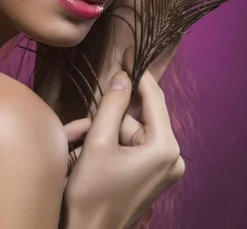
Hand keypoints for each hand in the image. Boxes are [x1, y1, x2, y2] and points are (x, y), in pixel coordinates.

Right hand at [63, 67, 184, 228]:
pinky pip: (129, 147)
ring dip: (100, 134)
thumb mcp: (99, 142)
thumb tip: (123, 75)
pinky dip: (106, 146)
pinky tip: (84, 154)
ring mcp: (162, 169)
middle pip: (135, 119)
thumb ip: (113, 105)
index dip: (139, 74)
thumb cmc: (93, 194)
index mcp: (165, 148)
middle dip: (106, 120)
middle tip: (81, 128)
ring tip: (75, 144)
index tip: (129, 52)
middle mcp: (171, 158)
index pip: (153, 99)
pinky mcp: (151, 177)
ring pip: (128, 133)